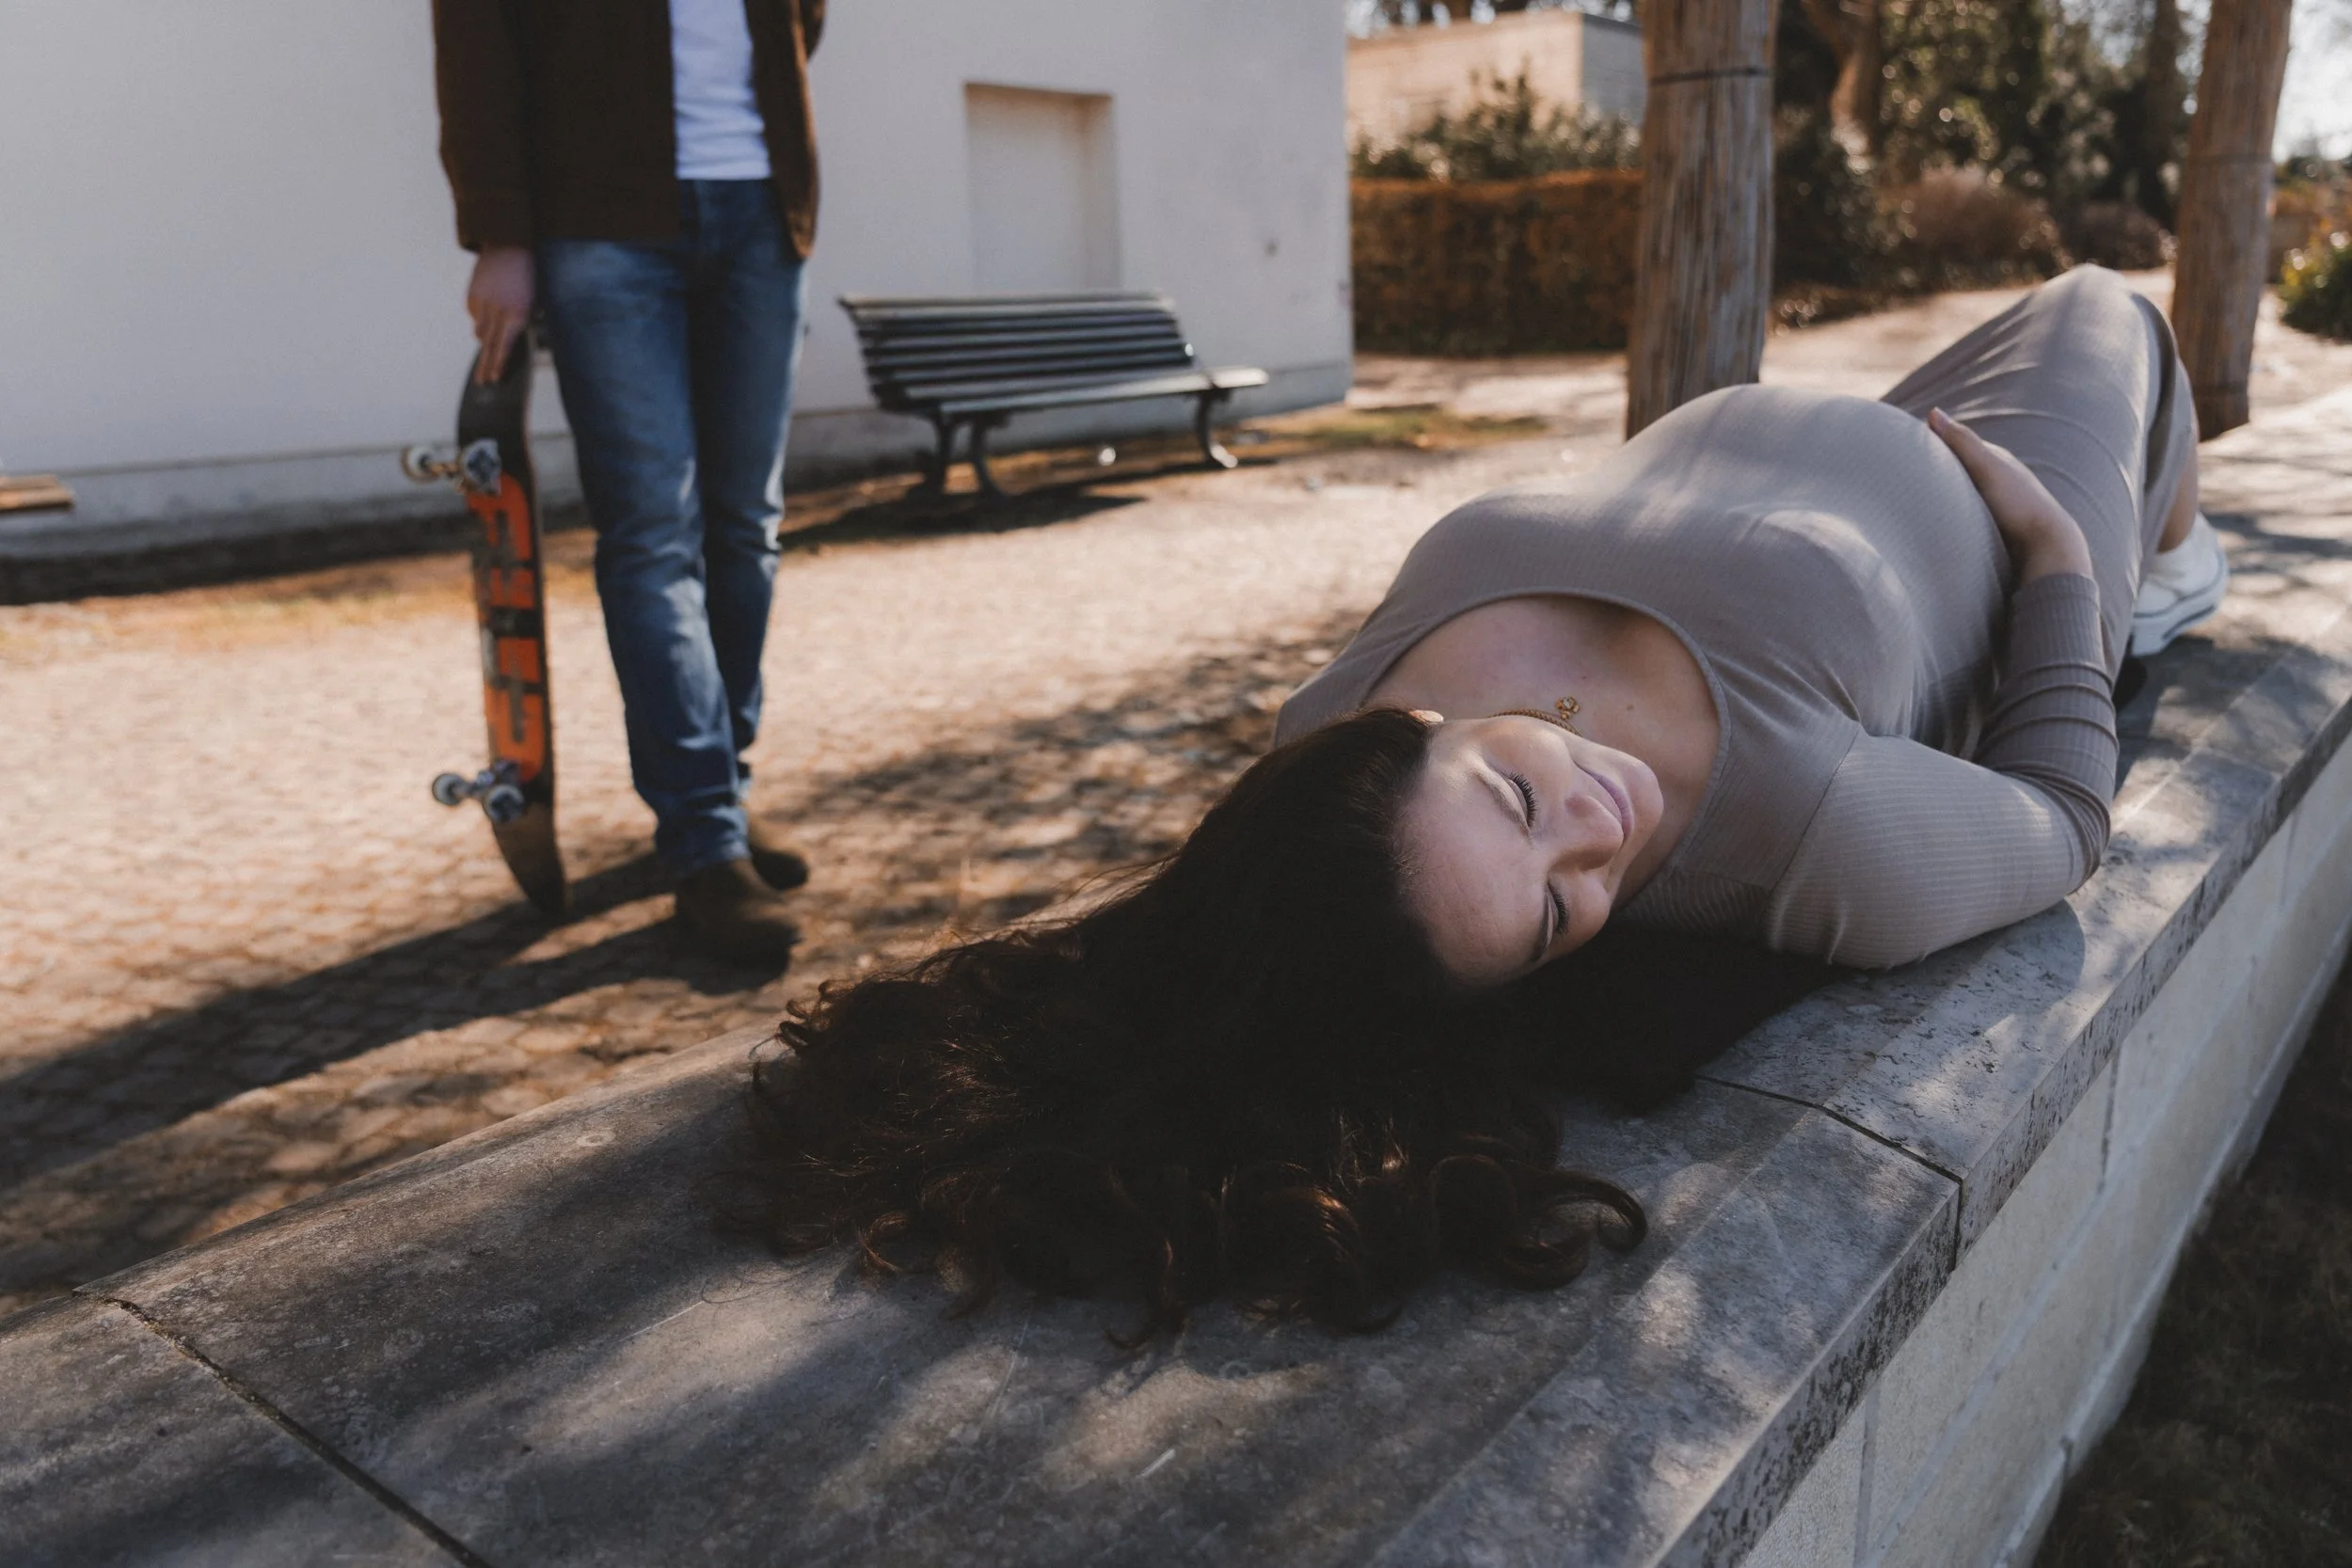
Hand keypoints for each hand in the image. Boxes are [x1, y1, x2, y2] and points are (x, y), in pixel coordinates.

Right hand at [466, 246, 535, 384]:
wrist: (509, 243)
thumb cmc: (531, 274)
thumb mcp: (537, 300)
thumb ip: (527, 321)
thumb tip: (514, 339)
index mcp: (518, 314)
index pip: (505, 346)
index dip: (498, 365)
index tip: (494, 379)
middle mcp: (498, 311)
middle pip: (488, 345)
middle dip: (486, 365)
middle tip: (482, 383)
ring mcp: (482, 302)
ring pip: (480, 331)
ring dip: (485, 342)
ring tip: (487, 355)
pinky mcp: (473, 295)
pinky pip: (475, 315)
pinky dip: (480, 320)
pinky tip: (488, 315)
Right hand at [1927, 408, 2093, 582]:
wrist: (2046, 545)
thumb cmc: (2017, 504)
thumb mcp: (1986, 468)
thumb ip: (1961, 442)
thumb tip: (1932, 412)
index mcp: (1999, 459)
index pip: (1961, 446)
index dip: (1936, 446)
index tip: (1908, 450)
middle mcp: (2002, 477)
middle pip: (1964, 469)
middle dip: (1941, 470)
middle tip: (1910, 477)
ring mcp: (2002, 502)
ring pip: (1967, 493)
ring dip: (1948, 495)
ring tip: (1923, 502)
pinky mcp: (2000, 526)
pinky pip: (1971, 514)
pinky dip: (1957, 513)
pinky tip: (1947, 522)